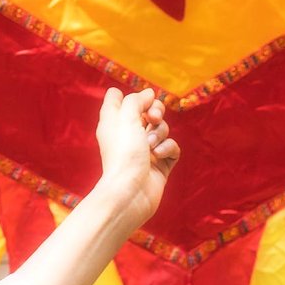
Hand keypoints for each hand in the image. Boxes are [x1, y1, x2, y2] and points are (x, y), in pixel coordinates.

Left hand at [95, 84, 179, 228]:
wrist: (130, 190)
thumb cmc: (123, 153)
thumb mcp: (126, 117)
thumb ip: (136, 100)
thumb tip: (149, 94)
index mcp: (113, 121)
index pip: (117, 98)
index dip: (129, 96)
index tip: (138, 101)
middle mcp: (128, 134)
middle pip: (148, 110)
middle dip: (156, 111)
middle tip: (153, 118)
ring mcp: (145, 149)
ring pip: (162, 128)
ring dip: (159, 133)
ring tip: (150, 146)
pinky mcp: (160, 164)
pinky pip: (171, 146)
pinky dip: (167, 148)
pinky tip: (157, 156)